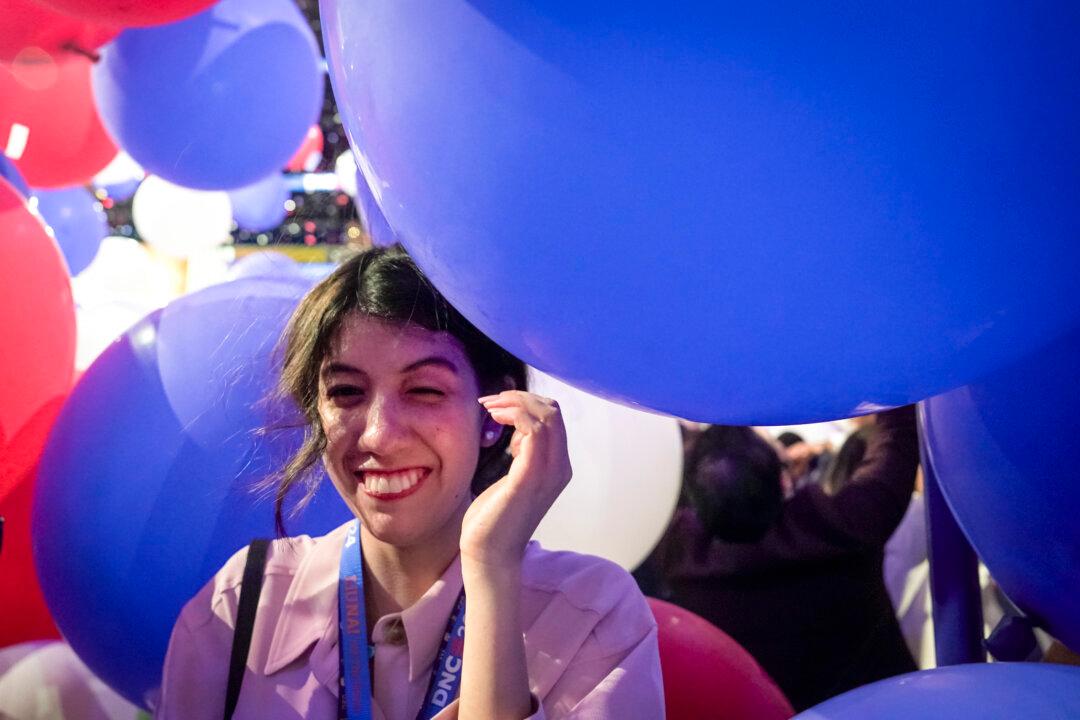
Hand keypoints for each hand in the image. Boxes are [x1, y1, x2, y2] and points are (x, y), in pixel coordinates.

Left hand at [459, 391, 571, 571]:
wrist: (489, 554)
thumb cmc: (495, 518)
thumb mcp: (514, 476)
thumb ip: (522, 453)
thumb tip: (518, 430)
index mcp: (557, 466)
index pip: (554, 418)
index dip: (527, 402)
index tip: (498, 404)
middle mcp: (559, 467)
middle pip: (553, 411)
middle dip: (520, 397)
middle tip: (491, 401)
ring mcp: (548, 472)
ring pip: (546, 416)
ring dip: (515, 403)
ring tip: (490, 407)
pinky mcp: (529, 477)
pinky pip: (533, 430)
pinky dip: (514, 415)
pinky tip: (494, 419)